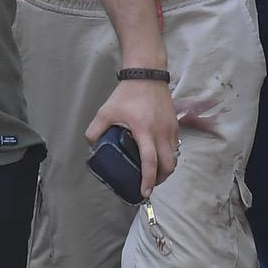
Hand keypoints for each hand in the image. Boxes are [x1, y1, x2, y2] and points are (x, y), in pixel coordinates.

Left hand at [83, 79, 180, 197]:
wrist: (147, 74)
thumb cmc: (127, 94)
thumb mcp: (106, 111)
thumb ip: (95, 130)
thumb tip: (92, 147)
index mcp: (144, 131)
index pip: (150, 162)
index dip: (148, 180)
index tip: (144, 192)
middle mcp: (161, 132)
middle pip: (168, 165)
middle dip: (160, 179)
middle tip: (149, 184)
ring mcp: (170, 129)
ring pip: (174, 157)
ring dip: (166, 169)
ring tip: (155, 173)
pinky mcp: (175, 125)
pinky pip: (175, 147)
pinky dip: (169, 156)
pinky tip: (160, 156)